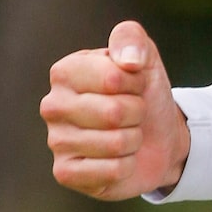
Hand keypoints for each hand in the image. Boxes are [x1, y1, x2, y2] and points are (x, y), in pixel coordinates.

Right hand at [40, 20, 189, 200]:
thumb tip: (128, 62)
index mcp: (65, 71)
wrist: (158, 137)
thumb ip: (131, 38)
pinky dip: (127, 166)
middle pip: (114, 113)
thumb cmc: (144, 94)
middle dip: (137, 114)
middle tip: (132, 114)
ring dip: (134, 140)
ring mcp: (56, 141)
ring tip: (127, 135)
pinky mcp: (65, 173)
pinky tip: (119, 159)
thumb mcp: (145, 58)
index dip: (136, 83)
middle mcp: (52, 105)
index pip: (113, 78)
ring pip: (116, 143)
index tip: (134, 86)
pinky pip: (111, 171)